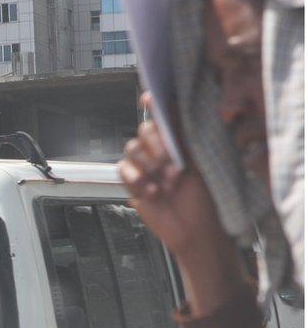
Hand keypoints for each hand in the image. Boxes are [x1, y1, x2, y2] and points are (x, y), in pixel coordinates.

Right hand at [118, 94, 226, 258]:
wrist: (193, 230)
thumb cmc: (203, 198)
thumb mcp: (197, 163)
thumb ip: (182, 135)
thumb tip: (173, 106)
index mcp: (177, 144)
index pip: (162, 118)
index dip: (154, 106)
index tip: (149, 97)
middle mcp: (159, 152)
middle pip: (143, 132)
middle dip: (156, 145)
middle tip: (171, 163)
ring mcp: (144, 168)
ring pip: (131, 150)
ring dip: (149, 165)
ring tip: (167, 183)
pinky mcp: (133, 184)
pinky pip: (124, 170)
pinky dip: (137, 180)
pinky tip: (153, 192)